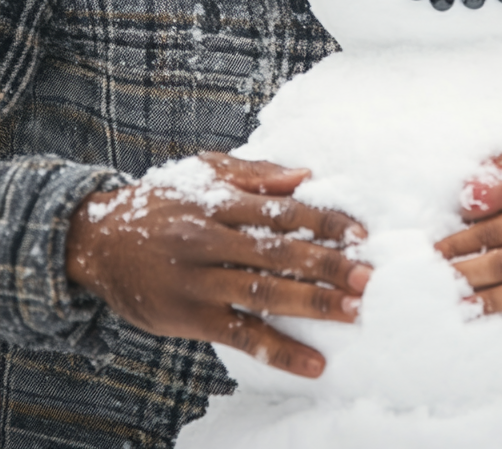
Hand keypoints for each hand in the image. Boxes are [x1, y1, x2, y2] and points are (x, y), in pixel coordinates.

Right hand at [66, 152, 369, 377]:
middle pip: (280, 252)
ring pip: (265, 293)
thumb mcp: (202, 173)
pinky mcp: (191, 316)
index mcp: (220, 201)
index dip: (324, 221)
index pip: (282, 211)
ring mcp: (201, 280)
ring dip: (313, 305)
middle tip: (369, 277)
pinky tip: (312, 364)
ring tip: (353, 313)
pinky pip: (240, 334)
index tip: (360, 232)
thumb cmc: (160, 202)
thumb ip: (254, 174)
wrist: (97, 240)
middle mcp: (213, 239)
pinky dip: (278, 350)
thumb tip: (305, 176)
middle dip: (328, 265)